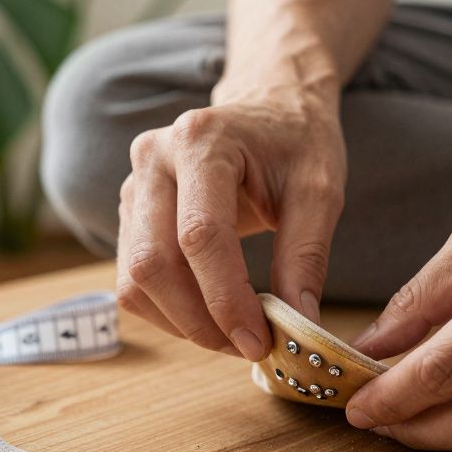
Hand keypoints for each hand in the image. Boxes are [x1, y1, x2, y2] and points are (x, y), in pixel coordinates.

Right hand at [116, 86, 346, 358]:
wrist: (269, 105)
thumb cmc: (297, 142)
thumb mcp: (320, 190)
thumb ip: (307, 256)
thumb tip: (299, 325)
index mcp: (201, 141)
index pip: (199, 236)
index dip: (226, 299)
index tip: (259, 340)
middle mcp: (154, 158)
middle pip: (153, 262)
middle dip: (199, 320)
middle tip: (248, 347)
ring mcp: (134, 185)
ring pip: (134, 278)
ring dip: (181, 322)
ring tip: (234, 334)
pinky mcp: (130, 213)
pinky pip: (132, 279)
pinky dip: (169, 311)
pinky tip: (211, 314)